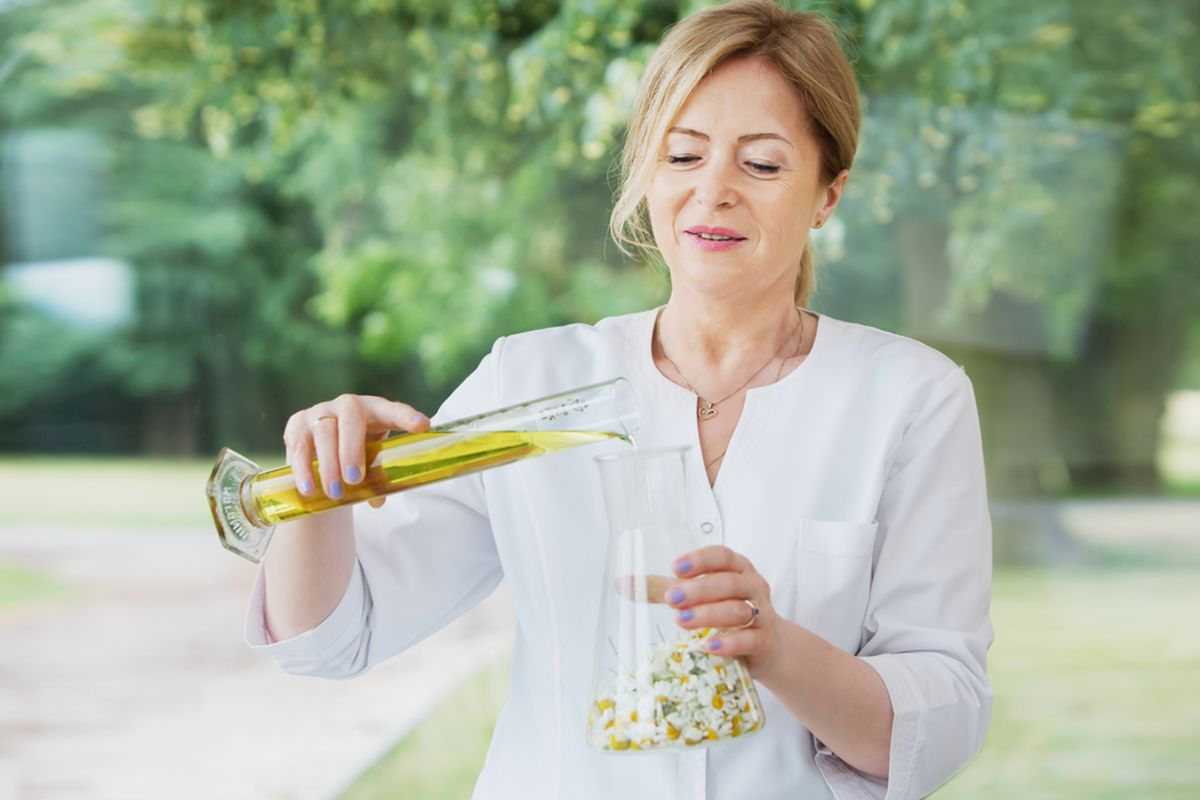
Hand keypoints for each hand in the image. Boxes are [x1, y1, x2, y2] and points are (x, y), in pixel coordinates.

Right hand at [282, 394, 430, 505]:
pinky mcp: (296, 424)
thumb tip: (378, 500)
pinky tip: (308, 489)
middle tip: (355, 478)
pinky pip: (299, 446)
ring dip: (329, 465)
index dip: (407, 416)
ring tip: (335, 494)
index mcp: (375, 410)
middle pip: (350, 417)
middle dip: (352, 449)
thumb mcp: (371, 460)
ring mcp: (320, 412)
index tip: (422, 426)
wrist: (320, 452)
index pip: (393, 410)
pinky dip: (303, 469)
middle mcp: (347, 405)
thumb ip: (378, 477)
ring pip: (324, 432)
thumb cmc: (357, 455)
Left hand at [665, 545, 779, 675]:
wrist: (768, 646)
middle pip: (729, 583)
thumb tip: (622, 584)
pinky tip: (710, 646)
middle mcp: (753, 587)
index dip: (700, 560)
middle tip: (671, 599)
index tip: (675, 568)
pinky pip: (750, 639)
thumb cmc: (727, 611)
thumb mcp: (698, 596)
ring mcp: (762, 614)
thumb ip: (664, 589)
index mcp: (738, 568)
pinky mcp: (763, 641)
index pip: (722, 556)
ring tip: (681, 621)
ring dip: (709, 615)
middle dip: (699, 590)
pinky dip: (730, 643)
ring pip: (739, 610)